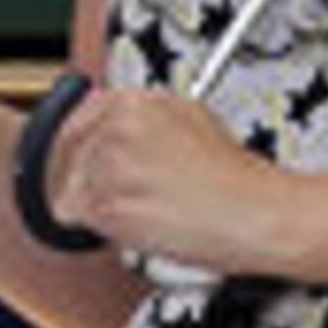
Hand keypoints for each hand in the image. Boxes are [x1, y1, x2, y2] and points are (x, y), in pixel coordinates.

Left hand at [40, 82, 276, 272]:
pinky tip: (139, 224)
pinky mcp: (109, 206)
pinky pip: (77, 219)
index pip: (76, 118)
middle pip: (70, 156)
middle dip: (92, 179)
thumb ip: (142, 116)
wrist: (258, 214)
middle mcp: (117, 127)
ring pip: (71, 190)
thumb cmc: (236, 177)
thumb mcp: (191, 118)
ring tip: (146, 209)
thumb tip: (111, 121)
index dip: (84, 147)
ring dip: (98, 205)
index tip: (88, 162)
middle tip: (132, 193)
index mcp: (135, 100)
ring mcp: (110, 166)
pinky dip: (101, 227)